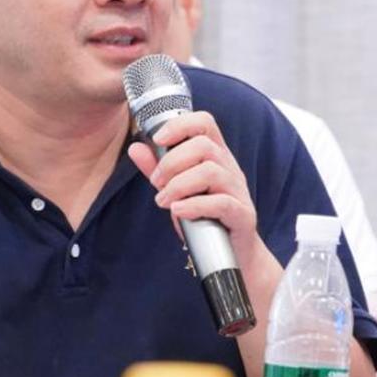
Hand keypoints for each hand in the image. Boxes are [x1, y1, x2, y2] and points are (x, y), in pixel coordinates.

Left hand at [127, 110, 260, 267]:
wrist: (232, 253)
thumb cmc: (204, 216)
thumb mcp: (176, 188)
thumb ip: (157, 168)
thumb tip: (135, 147)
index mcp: (215, 155)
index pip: (204, 123)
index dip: (179, 125)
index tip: (157, 139)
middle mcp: (229, 168)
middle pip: (204, 146)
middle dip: (171, 162)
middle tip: (156, 182)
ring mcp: (238, 190)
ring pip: (211, 172)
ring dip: (179, 185)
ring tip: (163, 200)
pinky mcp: (242, 214)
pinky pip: (221, 203)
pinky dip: (194, 205)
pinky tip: (177, 211)